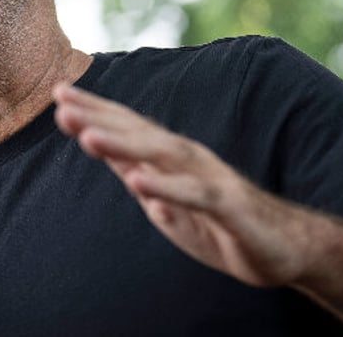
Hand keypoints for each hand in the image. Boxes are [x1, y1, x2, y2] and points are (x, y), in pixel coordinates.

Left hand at [52, 83, 318, 287]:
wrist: (283, 247)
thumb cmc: (223, 227)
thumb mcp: (174, 207)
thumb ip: (147, 185)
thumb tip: (118, 169)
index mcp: (172, 161)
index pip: (128, 130)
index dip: (95, 112)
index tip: (59, 95)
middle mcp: (188, 160)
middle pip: (138, 133)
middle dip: (99, 117)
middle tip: (61, 101)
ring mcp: (207, 179)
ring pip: (161, 156)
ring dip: (123, 145)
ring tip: (87, 136)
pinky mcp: (227, 205)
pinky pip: (193, 195)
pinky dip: (164, 188)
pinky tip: (137, 182)